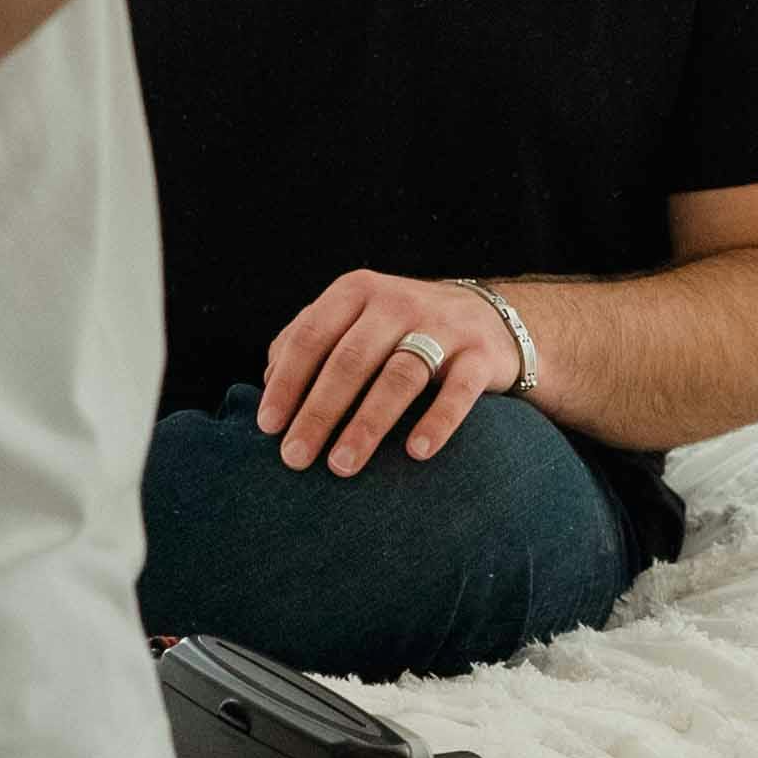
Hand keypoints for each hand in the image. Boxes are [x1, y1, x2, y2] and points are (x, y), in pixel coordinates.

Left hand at [259, 268, 520, 475]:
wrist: (489, 316)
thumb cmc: (402, 329)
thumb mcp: (355, 320)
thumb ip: (311, 341)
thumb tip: (268, 380)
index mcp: (357, 292)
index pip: (312, 335)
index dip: (288, 382)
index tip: (268, 428)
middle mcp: (398, 302)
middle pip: (351, 359)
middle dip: (319, 411)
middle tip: (295, 458)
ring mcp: (444, 326)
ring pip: (400, 375)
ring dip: (368, 423)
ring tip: (342, 465)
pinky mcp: (481, 353)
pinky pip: (459, 389)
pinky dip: (438, 420)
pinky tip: (416, 453)